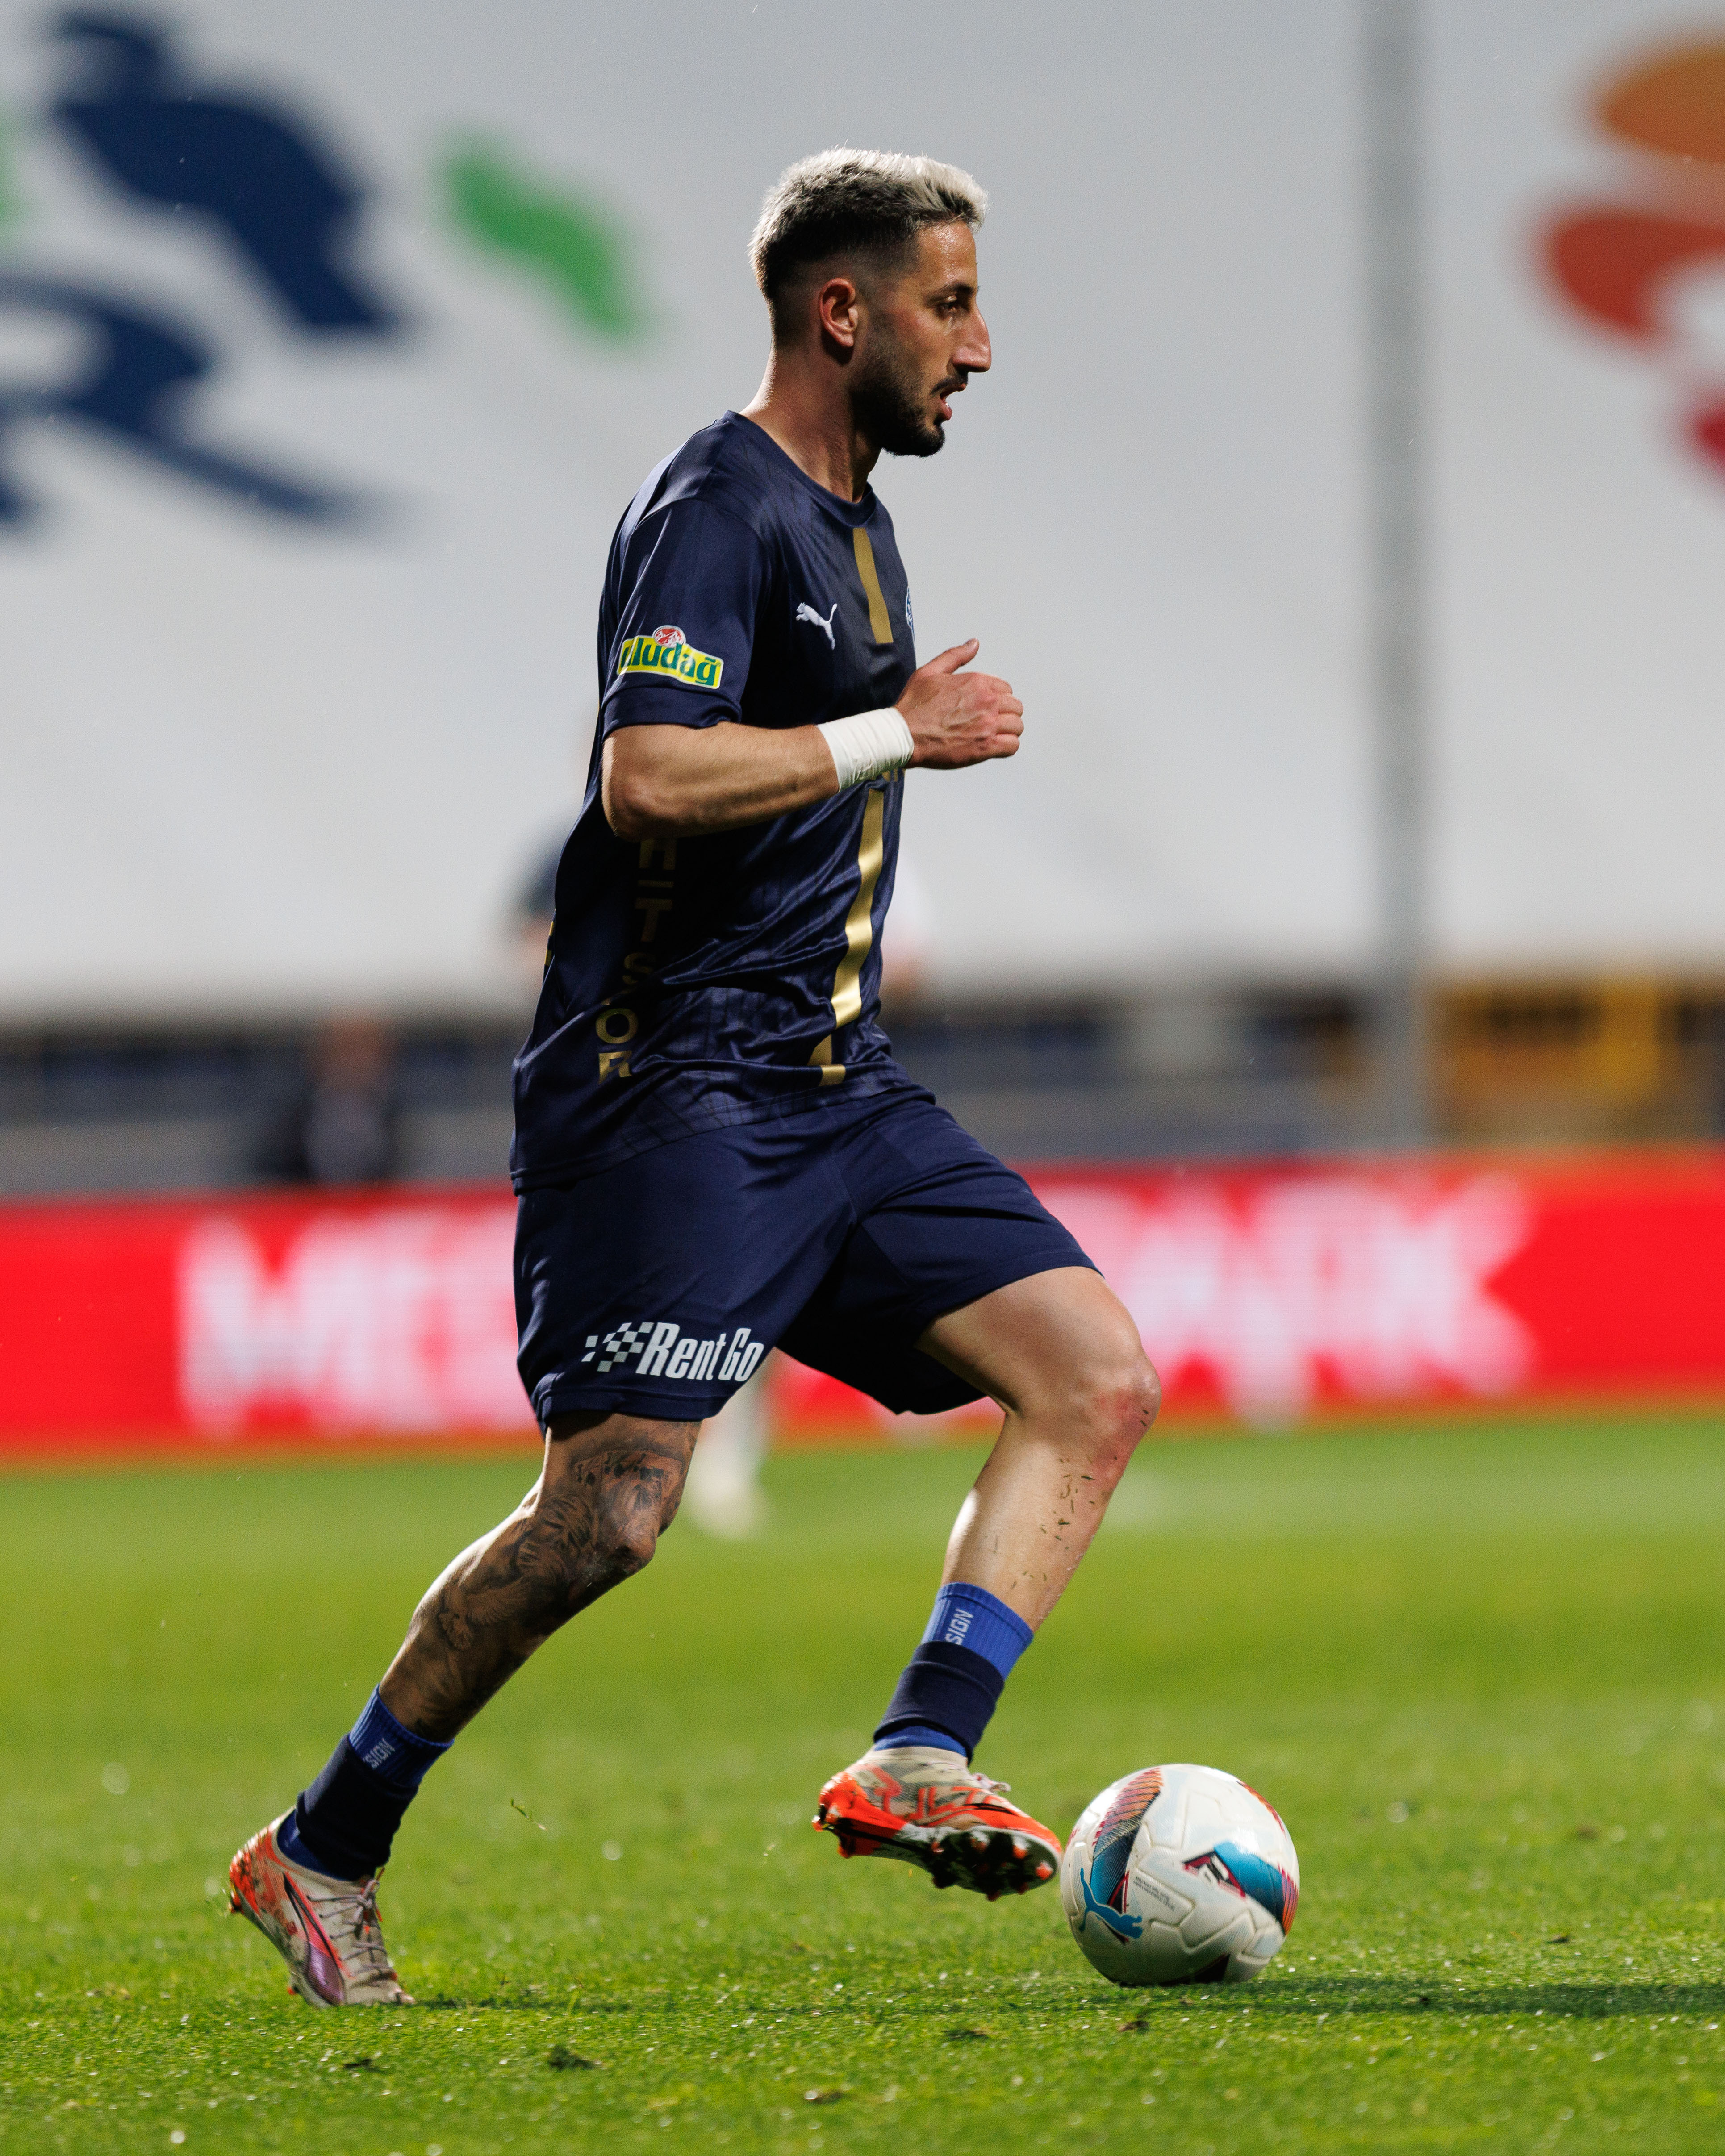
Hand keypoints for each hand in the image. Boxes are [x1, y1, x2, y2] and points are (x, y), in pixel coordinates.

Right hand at [895, 639, 1022, 769]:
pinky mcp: (986, 747)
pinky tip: (994, 746)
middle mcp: (986, 701)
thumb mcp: (930, 671)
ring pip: (1017, 726)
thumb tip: (974, 643)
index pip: (1006, 689)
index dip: (997, 699)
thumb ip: (955, 655)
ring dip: (1007, 731)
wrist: (903, 735)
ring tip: (992, 735)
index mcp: (976, 682)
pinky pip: (1012, 746)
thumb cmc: (913, 706)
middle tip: (989, 723)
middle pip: (1015, 707)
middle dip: (1005, 714)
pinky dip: (1007, 746)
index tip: (985, 708)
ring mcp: (988, 724)